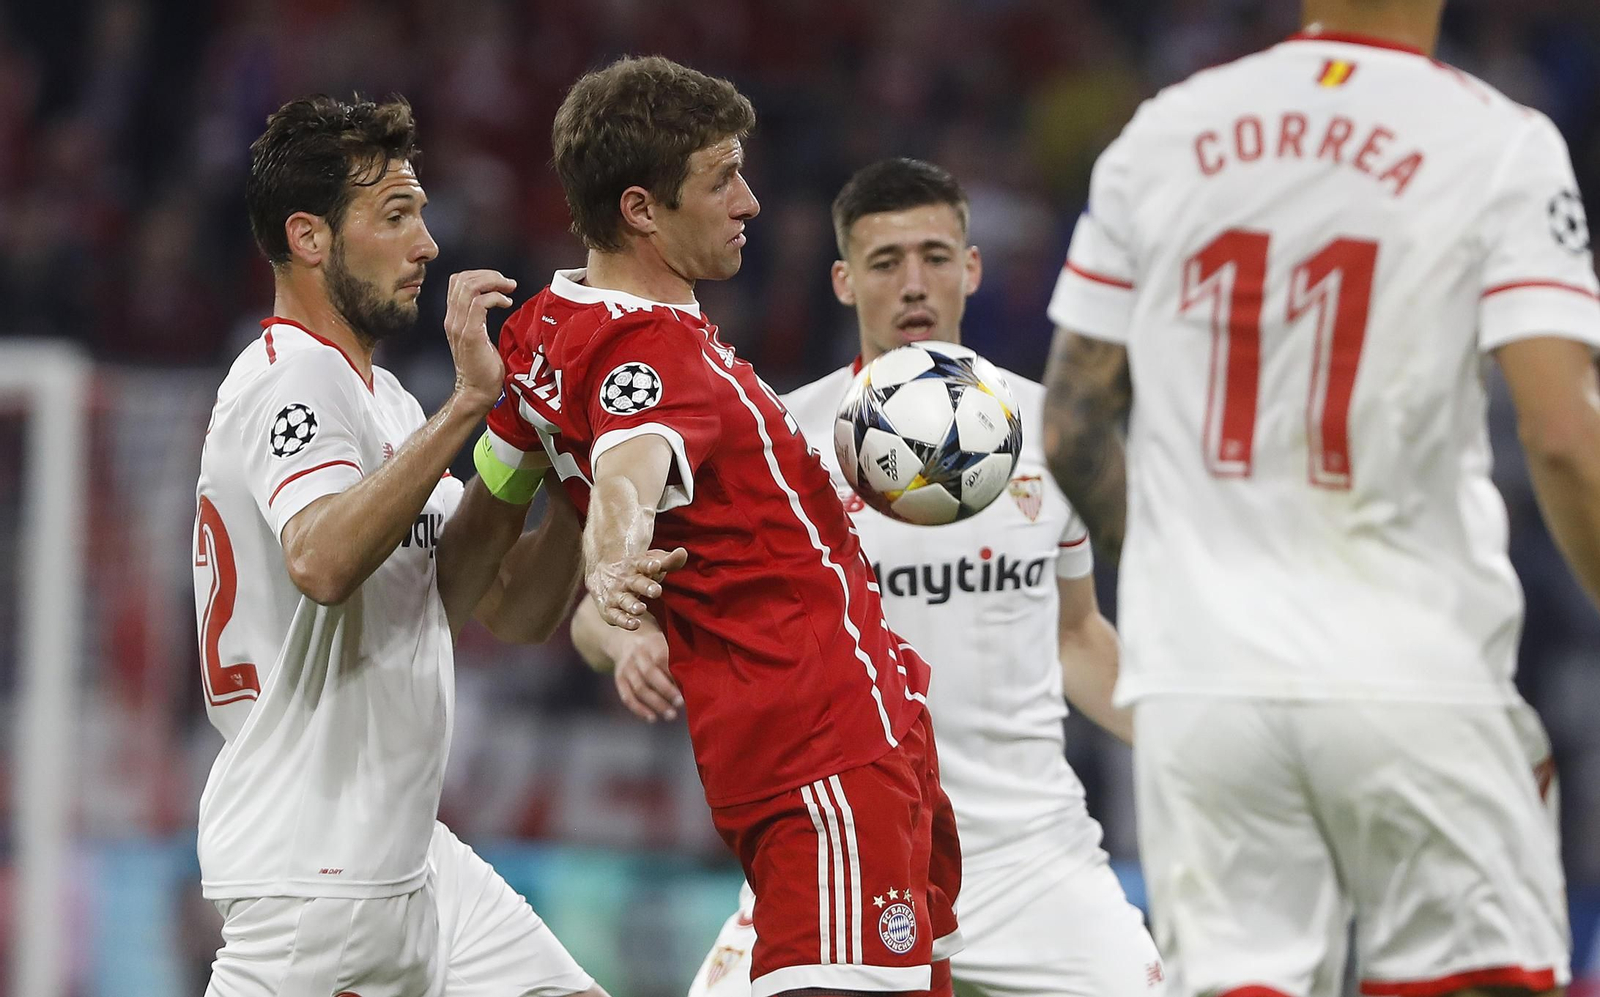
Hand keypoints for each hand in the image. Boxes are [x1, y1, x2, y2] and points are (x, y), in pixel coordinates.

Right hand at [444, 269, 515, 411]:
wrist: (477, 392)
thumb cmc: (484, 368)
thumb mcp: (480, 335)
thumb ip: (480, 317)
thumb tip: (497, 299)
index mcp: (454, 318)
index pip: (457, 281)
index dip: (480, 275)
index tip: (500, 283)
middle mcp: (452, 319)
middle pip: (462, 279)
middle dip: (489, 275)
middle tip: (507, 283)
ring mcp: (459, 326)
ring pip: (469, 287)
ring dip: (493, 282)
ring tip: (508, 289)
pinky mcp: (470, 335)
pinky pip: (479, 304)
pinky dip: (495, 297)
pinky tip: (507, 304)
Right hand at [586, 546, 687, 628]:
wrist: (603, 574)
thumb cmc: (638, 570)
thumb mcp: (653, 562)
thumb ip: (669, 561)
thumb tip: (682, 552)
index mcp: (636, 565)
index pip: (643, 563)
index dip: (649, 564)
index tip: (656, 565)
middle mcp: (625, 580)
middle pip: (635, 582)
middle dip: (645, 587)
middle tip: (656, 591)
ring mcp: (616, 595)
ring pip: (624, 600)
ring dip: (632, 605)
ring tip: (641, 609)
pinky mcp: (610, 610)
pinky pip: (616, 616)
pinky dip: (624, 621)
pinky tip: (635, 624)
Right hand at [611, 622, 681, 721]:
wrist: (627, 640)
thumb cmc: (656, 647)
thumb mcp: (667, 643)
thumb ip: (679, 658)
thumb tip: (696, 680)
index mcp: (652, 643)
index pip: (662, 658)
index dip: (674, 674)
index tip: (687, 687)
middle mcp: (637, 655)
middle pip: (649, 674)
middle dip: (666, 691)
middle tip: (680, 703)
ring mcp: (626, 668)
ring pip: (639, 688)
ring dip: (655, 704)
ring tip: (670, 715)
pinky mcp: (619, 680)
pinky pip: (627, 697)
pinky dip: (639, 710)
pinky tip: (652, 718)